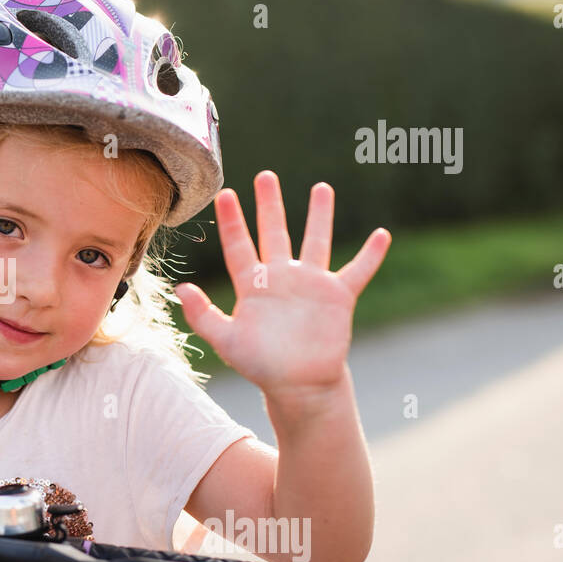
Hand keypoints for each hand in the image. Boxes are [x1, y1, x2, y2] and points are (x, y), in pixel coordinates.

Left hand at [176, 171, 390, 398]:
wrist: (298, 385)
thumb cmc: (260, 365)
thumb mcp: (226, 341)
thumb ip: (202, 315)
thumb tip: (180, 288)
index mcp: (253, 285)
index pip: (239, 245)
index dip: (232, 221)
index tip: (225, 194)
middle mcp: (281, 278)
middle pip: (275, 232)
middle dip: (270, 204)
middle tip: (265, 176)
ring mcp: (310, 284)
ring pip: (316, 240)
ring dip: (320, 215)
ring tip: (322, 187)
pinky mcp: (337, 296)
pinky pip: (358, 270)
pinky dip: (371, 254)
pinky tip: (382, 235)